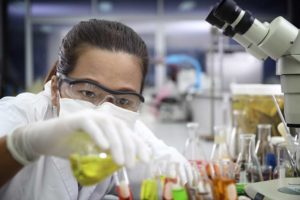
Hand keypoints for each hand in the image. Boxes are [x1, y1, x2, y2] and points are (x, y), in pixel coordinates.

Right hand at [7, 109, 149, 166]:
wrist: (45, 140)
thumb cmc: (70, 146)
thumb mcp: (93, 152)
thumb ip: (108, 154)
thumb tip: (126, 161)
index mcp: (108, 125)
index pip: (128, 133)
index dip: (138, 145)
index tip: (146, 159)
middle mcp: (102, 118)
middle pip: (121, 129)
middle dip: (130, 147)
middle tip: (131, 165)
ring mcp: (90, 117)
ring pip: (109, 127)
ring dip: (116, 144)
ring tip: (120, 162)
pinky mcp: (77, 119)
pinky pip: (90, 126)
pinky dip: (98, 135)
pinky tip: (104, 148)